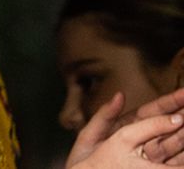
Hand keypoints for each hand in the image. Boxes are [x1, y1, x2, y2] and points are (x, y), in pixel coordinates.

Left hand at [69, 92, 183, 168]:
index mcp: (128, 126)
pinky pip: (171, 163)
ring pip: (175, 144)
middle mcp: (143, 141)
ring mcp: (150, 157)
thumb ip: (105, 116)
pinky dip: (182, 156)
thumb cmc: (84, 160)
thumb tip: (120, 95)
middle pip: (169, 126)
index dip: (170, 102)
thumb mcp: (90, 135)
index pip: (153, 111)